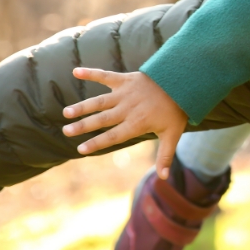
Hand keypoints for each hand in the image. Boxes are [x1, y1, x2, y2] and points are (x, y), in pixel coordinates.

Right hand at [62, 68, 187, 178]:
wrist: (183, 83)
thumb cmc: (176, 110)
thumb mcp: (172, 135)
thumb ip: (165, 156)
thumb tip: (164, 178)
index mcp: (136, 123)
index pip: (112, 136)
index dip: (96, 143)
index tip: (80, 149)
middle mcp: (127, 109)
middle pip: (102, 119)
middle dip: (83, 126)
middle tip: (66, 131)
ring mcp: (125, 93)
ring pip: (99, 101)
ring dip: (82, 106)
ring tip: (67, 112)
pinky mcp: (125, 79)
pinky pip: (105, 75)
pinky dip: (91, 72)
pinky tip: (76, 71)